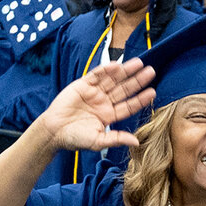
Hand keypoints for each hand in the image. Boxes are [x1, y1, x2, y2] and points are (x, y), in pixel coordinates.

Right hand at [35, 59, 156, 152]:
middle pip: (124, 89)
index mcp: (108, 115)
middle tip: (151, 71)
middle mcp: (103, 102)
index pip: (128, 106)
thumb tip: (136, 142)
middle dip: (137, 80)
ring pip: (113, 80)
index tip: (152, 92)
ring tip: (139, 63)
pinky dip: (105, 70)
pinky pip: (96, 75)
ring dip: (125, 71)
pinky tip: (116, 65)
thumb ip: (116, 139)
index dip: (140, 99)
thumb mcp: (98, 141)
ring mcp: (94, 92)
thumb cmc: (74, 138)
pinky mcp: (82, 85)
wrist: (53, 131)